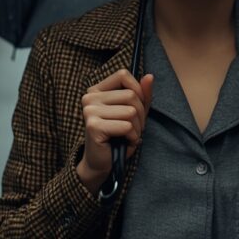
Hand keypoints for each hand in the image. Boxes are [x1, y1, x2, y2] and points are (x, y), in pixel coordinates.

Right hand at [76, 69, 153, 190]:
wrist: (102, 163)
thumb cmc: (119, 136)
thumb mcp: (134, 112)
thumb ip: (142, 94)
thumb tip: (149, 76)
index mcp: (97, 90)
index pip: (123, 75)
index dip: (137, 90)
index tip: (135, 108)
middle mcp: (90, 97)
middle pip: (131, 95)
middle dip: (140, 114)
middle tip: (132, 128)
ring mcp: (89, 111)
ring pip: (131, 111)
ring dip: (137, 128)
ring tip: (128, 136)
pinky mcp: (93, 126)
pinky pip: (126, 126)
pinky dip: (132, 137)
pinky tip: (124, 143)